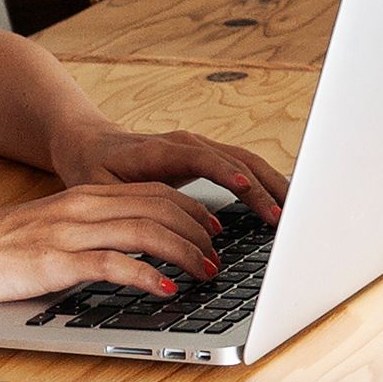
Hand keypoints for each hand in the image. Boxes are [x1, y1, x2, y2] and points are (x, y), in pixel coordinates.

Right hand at [0, 176, 240, 308]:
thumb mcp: (50, 231)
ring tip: (204, 273)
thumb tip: (130, 252)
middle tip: (219, 256)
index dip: (192, 211)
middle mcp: (81, 207)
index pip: (154, 193)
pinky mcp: (55, 262)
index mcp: (83, 196)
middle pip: (159, 207)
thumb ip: (88, 234)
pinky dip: (147, 276)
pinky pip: (113, 264)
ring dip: (184, 252)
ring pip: (145, 231)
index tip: (214, 231)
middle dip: (199, 231)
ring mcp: (69, 233)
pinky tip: (166, 289)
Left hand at [70, 122, 286, 222]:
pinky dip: (264, 184)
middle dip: (262, 187)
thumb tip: (156, 238)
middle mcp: (185, 143)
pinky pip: (243, 165)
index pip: (199, 157)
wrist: (89, 143)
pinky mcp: (207, 156)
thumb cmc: (92, 169)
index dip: (224, 173)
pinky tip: (279, 205)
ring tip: (293, 214)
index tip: (245, 188)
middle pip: (235, 159)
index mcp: (157, 149)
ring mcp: (200, 147)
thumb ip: (124, 208)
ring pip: (246, 160)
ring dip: (271, 185)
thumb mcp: (97, 190)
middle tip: (284, 217)